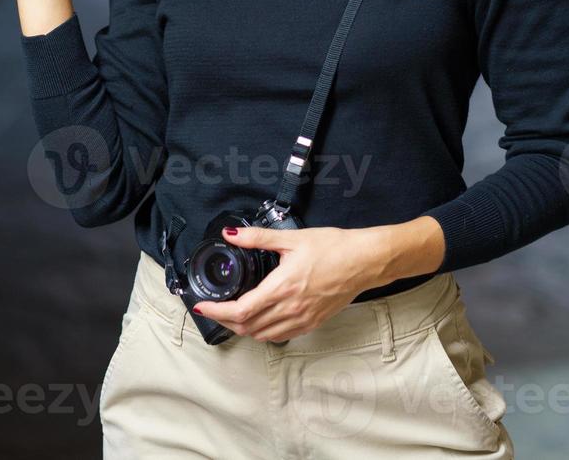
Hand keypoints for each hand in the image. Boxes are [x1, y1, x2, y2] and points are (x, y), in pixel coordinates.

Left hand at [192, 218, 445, 342]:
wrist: (365, 261)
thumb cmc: (334, 247)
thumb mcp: (292, 238)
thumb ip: (257, 237)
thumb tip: (231, 234)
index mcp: (282, 287)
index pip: (241, 310)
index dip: (217, 312)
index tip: (203, 306)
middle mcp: (291, 308)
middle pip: (247, 327)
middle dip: (224, 321)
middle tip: (212, 309)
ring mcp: (303, 318)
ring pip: (263, 334)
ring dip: (243, 328)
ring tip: (231, 315)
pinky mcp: (314, 322)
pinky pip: (282, 335)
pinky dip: (264, 332)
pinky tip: (260, 320)